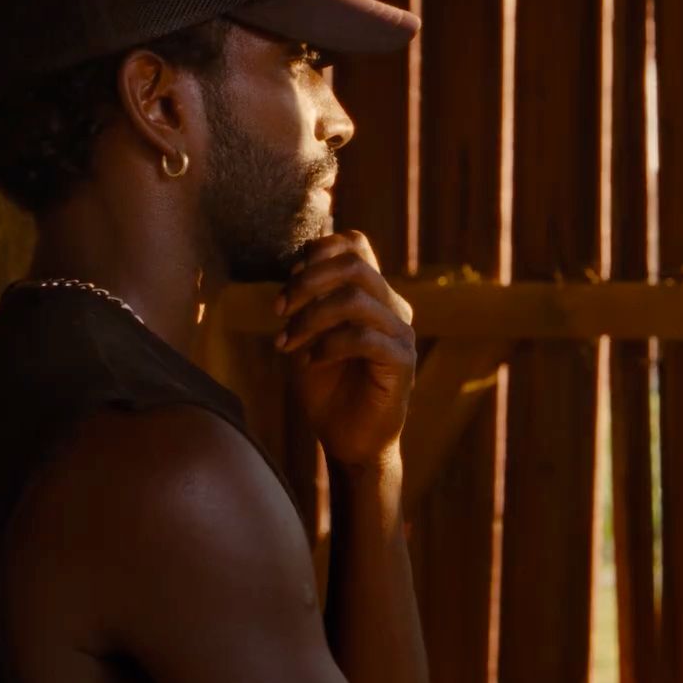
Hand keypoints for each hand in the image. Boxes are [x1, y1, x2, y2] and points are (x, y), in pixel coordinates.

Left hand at [273, 231, 416, 470]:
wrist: (346, 438)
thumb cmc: (325, 385)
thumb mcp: (307, 333)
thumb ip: (306, 298)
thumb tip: (296, 262)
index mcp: (371, 293)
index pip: (355, 244)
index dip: (318, 250)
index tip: (287, 280)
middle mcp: (391, 306)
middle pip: (354, 264)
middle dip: (307, 281)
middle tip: (279, 309)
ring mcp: (400, 333)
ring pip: (355, 299)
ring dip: (311, 317)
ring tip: (288, 342)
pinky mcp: (402, 362)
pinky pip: (364, 337)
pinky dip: (329, 345)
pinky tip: (312, 362)